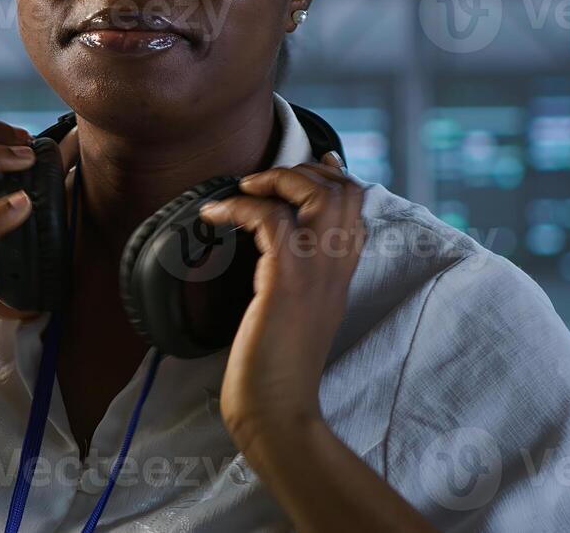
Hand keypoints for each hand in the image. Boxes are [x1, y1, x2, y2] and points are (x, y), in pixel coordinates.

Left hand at [197, 150, 365, 450]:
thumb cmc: (274, 367)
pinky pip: (270, 218)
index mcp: (341, 273)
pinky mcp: (286, 280)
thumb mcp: (293, 309)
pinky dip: (238, 206)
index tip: (310, 162)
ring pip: (316, 194)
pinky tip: (213, 216)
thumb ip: (294, 275)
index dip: (334, 176)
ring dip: (274, 179)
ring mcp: (315, 272)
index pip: (356, 205)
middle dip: (302, 170)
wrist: (276, 408)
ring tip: (242, 189)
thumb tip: (278, 246)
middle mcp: (336, 267)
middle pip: (342, 190)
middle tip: (263, 179)